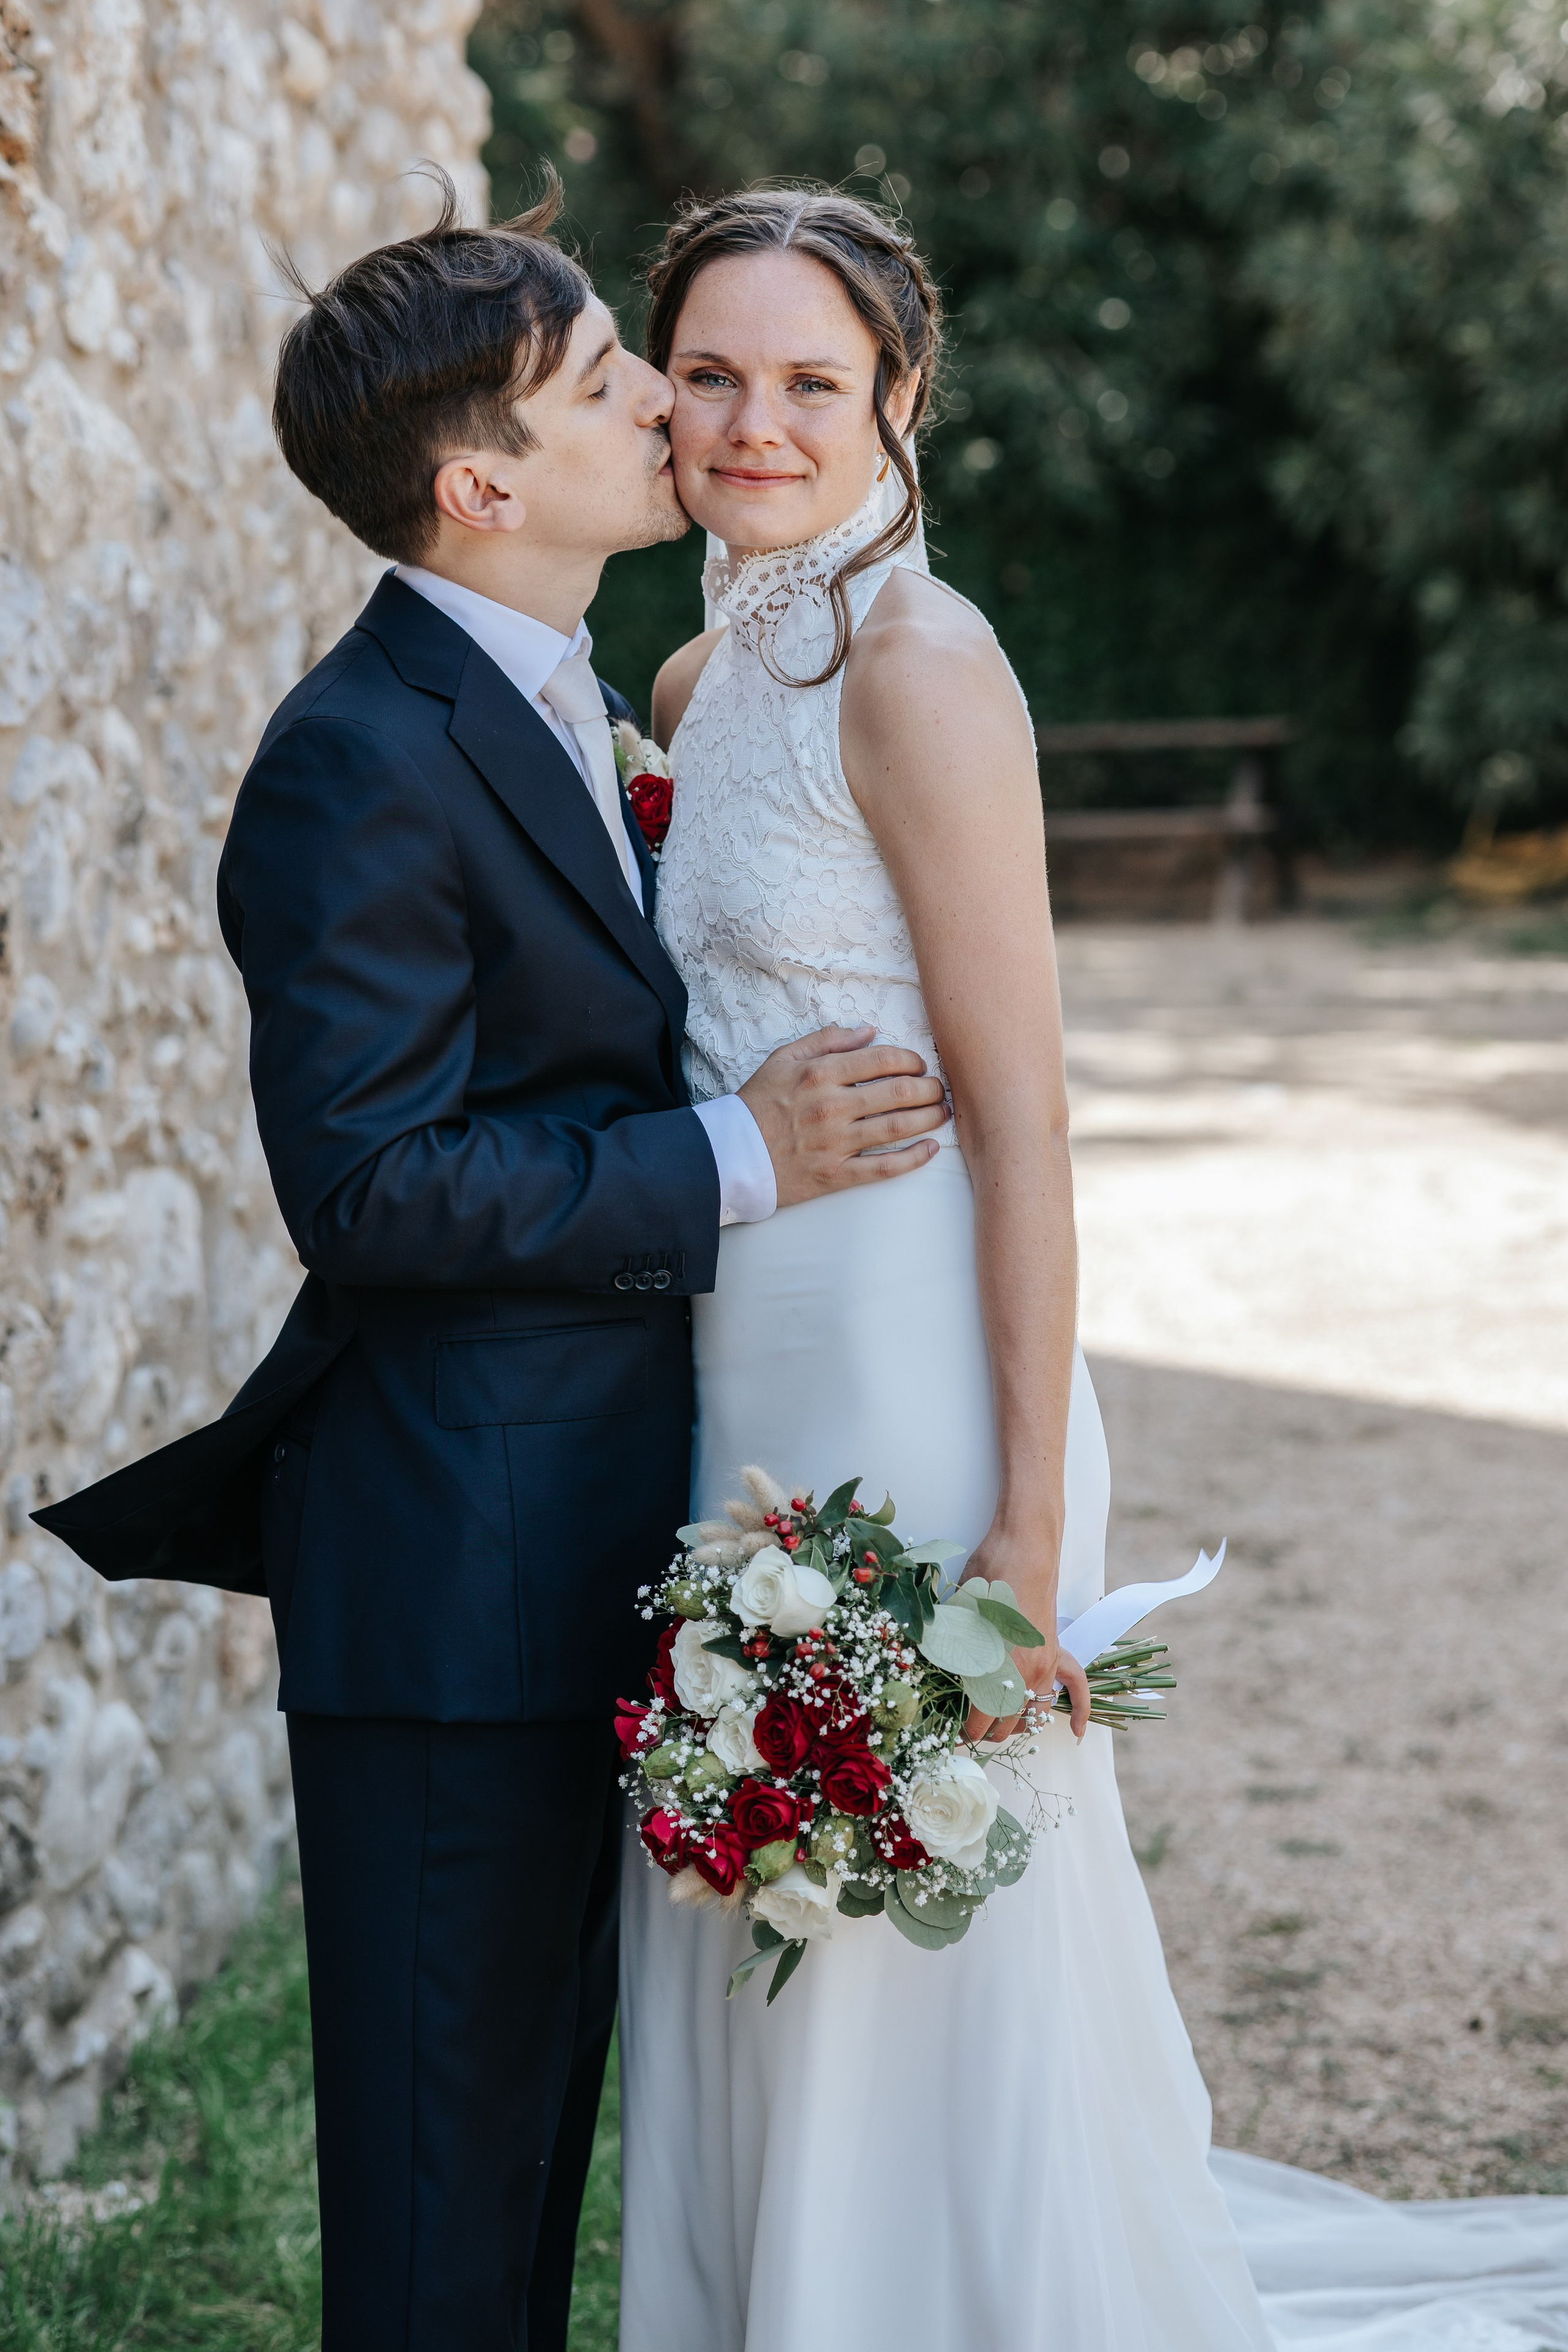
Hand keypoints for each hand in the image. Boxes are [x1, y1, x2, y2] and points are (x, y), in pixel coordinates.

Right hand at [737, 1024, 947, 1208]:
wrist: (731, 1154)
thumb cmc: (758, 1104)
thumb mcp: (783, 1058)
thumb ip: (827, 1040)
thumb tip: (868, 1031)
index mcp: (821, 1073)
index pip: (884, 1059)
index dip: (911, 1060)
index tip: (919, 1065)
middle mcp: (832, 1106)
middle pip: (900, 1092)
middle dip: (930, 1089)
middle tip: (939, 1089)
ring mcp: (836, 1143)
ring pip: (898, 1127)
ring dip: (930, 1118)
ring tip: (942, 1113)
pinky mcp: (836, 1174)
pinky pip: (884, 1168)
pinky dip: (913, 1159)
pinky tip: (930, 1149)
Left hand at [959, 1525, 1090, 1743]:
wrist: (1026, 1549)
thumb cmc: (988, 1576)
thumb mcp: (959, 1615)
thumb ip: (952, 1652)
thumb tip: (939, 1680)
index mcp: (998, 1668)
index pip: (979, 1720)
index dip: (963, 1732)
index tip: (950, 1732)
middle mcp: (1026, 1673)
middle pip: (1005, 1724)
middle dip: (984, 1732)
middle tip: (965, 1728)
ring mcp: (1046, 1664)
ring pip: (1032, 1713)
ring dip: (1014, 1723)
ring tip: (994, 1722)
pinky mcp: (1056, 1653)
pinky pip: (1073, 1691)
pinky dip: (1076, 1711)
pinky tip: (1076, 1729)